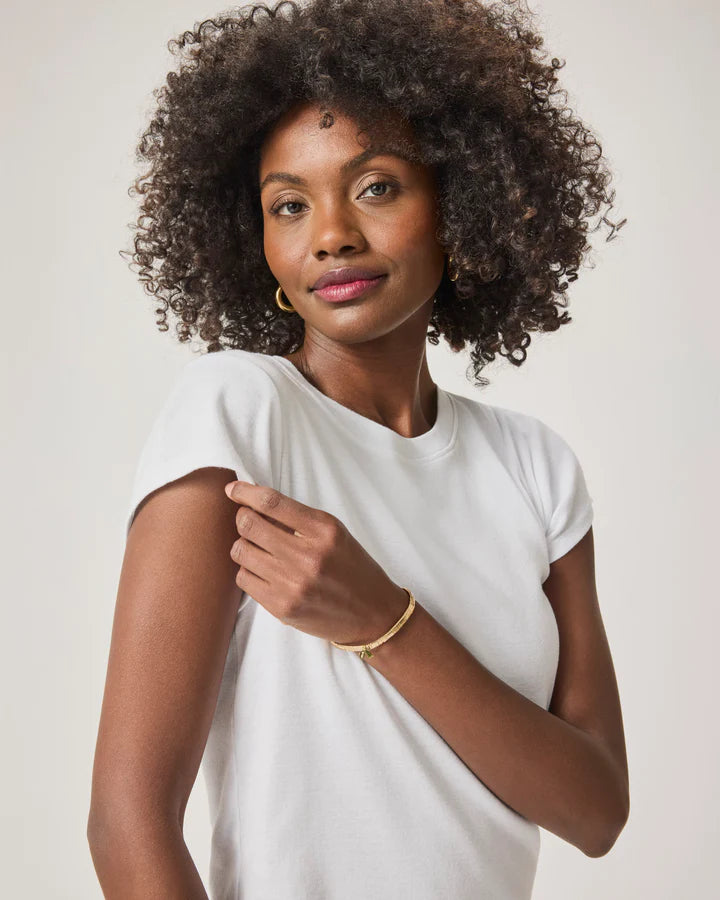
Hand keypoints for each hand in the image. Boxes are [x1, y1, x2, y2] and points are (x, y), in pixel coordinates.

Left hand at [224, 481, 407, 644]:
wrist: (373, 614)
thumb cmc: (353, 569)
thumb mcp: (335, 533)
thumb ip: (298, 518)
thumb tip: (255, 503)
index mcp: (324, 531)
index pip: (272, 503)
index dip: (246, 492)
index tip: (233, 489)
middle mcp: (307, 556)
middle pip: (249, 525)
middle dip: (242, 518)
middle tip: (248, 520)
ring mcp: (293, 584)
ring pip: (241, 551)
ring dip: (245, 545)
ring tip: (260, 549)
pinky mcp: (282, 607)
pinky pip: (244, 579)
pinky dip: (249, 570)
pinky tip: (265, 571)